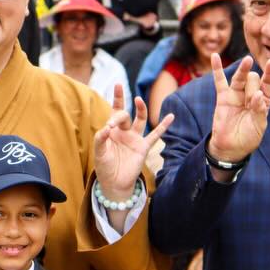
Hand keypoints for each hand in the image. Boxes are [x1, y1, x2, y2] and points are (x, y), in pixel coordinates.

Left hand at [93, 86, 172, 201]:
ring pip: (140, 120)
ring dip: (140, 109)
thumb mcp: (99, 153)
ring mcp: (135, 138)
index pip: (115, 110)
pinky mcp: (143, 147)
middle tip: (113, 124)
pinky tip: (171, 116)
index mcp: (112, 130)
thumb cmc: (105, 167)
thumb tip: (106, 127)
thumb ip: (100, 140)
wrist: (115, 183)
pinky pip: (155, 135)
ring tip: (138, 100)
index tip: (117, 86)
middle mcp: (124, 131)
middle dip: (119, 116)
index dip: (117, 97)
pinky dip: (163, 126)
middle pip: (125, 115)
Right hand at [206, 53, 269, 162]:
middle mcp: (250, 95)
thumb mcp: (259, 126)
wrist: (231, 147)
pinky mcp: (223, 97)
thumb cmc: (248, 138)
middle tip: (250, 101)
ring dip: (243, 69)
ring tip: (247, 60)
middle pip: (253, 80)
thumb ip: (259, 110)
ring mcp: (236, 95)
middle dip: (253, 87)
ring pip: (240, 77)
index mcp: (263, 101)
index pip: (268, 84)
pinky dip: (216, 68)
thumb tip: (256, 94)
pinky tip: (214, 56)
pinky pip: (220, 81)